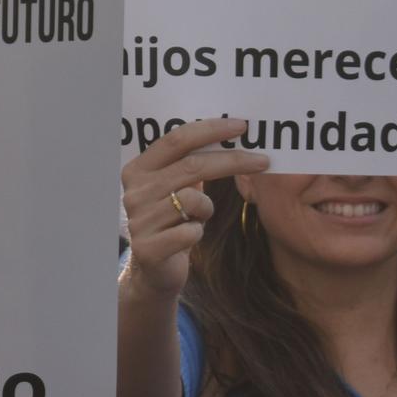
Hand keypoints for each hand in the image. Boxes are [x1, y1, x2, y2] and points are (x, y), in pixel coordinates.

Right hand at [120, 117, 267, 301]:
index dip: (209, 130)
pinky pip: (191, 232)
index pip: (175, 140)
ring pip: (195, 200)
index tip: (241, 127)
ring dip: (207, 209)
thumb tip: (229, 134)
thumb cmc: (172, 221)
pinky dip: (198, 233)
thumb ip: (190, 163)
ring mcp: (138, 220)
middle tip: (263, 160)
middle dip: (232, 160)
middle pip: (192, 166)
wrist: (152, 270)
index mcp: (138, 169)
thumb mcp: (176, 188)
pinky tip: (187, 237)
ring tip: (197, 217)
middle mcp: (134, 191)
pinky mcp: (148, 248)